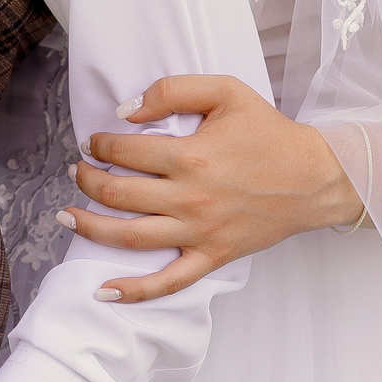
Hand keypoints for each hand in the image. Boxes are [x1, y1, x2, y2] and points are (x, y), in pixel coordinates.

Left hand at [65, 75, 365, 302]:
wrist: (317, 177)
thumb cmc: (269, 132)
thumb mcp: (226, 91)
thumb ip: (172, 91)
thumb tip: (124, 112)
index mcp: (190, 156)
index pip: (123, 152)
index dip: (99, 145)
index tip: (94, 142)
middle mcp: (190, 199)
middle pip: (117, 194)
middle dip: (86, 180)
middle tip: (77, 171)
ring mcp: (200, 233)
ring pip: (130, 237)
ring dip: (90, 227)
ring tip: (65, 215)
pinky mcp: (213, 256)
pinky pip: (168, 282)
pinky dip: (134, 290)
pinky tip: (102, 291)